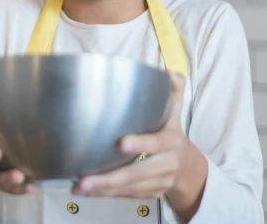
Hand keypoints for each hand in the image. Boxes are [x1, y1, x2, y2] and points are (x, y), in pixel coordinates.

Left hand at [71, 72, 189, 198]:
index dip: (141, 143)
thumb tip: (169, 71)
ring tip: (78, 187)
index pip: (157, 142)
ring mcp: (158, 183)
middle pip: (138, 173)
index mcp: (171, 141)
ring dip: (103, 189)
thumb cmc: (170, 132)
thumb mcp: (175, 111)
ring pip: (129, 189)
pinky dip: (106, 195)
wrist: (187, 167)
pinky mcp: (149, 195)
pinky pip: (126, 196)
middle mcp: (166, 165)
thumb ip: (173, 90)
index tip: (120, 143)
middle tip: (84, 179)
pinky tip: (87, 191)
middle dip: (110, 178)